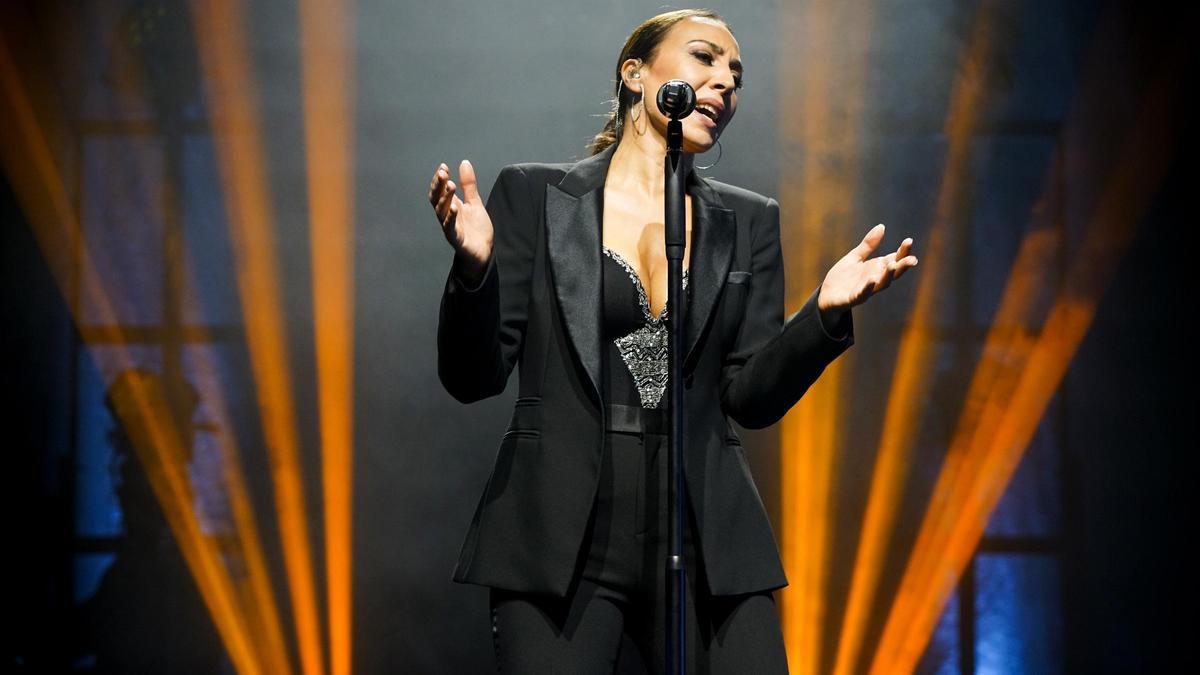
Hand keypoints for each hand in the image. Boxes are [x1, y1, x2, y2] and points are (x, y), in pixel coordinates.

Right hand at [428, 159, 492, 284]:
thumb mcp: (474, 202)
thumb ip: (468, 185)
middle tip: (443, 173)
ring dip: (445, 198)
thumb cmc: (476, 229)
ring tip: (451, 185)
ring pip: (441, 211)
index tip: (444, 166)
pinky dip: (450, 217)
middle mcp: (447, 215)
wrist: (484, 251)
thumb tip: (464, 163)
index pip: (440, 190)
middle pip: (436, 199)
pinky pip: (450, 227)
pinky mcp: (456, 239)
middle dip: (438, 186)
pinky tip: (454, 207)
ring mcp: (450, 227)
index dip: (440, 179)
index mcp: (450, 206)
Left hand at [817, 224, 917, 314]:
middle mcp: (875, 279)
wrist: (826, 295)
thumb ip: (868, 244)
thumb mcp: (855, 257)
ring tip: (893, 264)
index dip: (902, 251)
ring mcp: (866, 290)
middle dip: (903, 266)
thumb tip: (882, 226)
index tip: (909, 240)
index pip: (894, 259)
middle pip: (893, 273)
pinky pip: (863, 294)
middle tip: (913, 259)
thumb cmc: (843, 277)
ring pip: (881, 284)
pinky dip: (868, 287)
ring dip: (888, 275)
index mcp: (877, 268)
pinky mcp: (854, 298)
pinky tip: (872, 279)